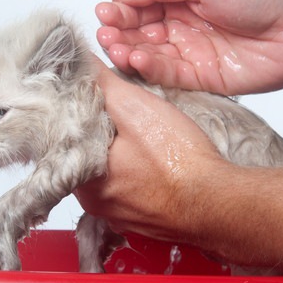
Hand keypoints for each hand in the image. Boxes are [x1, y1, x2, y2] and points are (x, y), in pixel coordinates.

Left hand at [74, 58, 229, 245]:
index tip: (90, 99)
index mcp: (82, 177)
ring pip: (107, 175)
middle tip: (120, 116)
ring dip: (117, 155)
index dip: (76, 114)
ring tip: (139, 137)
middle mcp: (94, 203)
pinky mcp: (141, 219)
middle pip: (84, 157)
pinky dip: (136, 175)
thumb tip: (79, 62)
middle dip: (98, 134)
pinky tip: (154, 162)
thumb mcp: (136, 107)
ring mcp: (118, 214)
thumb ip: (102, 84)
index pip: (63, 139)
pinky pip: (130, 191)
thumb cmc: (179, 160)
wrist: (218, 202)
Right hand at [96, 0, 282, 94]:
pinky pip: (169, 75)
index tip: (105, 11)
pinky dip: (150, 68)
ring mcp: (193, 52)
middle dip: (120, 32)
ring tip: (116, 47)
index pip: (141, 5)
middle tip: (106, 33)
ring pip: (150, 55)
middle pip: (141, 32)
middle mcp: (185, 25)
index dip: (122, 9)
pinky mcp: (203, 78)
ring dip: (129, 51)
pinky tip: (137, 59)